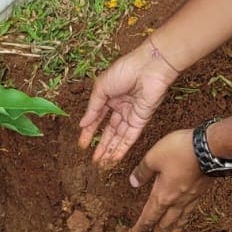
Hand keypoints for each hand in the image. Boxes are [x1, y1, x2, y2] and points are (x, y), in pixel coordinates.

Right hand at [79, 39, 180, 166]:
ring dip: (110, 150)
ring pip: (119, 136)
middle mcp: (120, 106)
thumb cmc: (124, 71)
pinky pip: (130, 137)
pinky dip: (122, 148)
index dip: (89, 131)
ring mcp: (131, 114)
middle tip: (93, 160)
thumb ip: (93, 108)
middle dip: (101, 145)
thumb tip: (82, 124)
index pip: (97, 117)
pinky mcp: (141, 120)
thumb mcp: (101, 87)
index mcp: (109, 95)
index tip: (82, 144)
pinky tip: (113, 158)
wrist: (149, 68)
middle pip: (109, 130)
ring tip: (101, 163)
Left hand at [129, 128, 207, 231]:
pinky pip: (190, 212)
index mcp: (162, 195)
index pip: (149, 216)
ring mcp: (190, 198)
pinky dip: (185, 220)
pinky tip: (186, 218)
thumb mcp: (154, 156)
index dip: (141, 228)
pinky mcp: (201, 193)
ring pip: (179, 220)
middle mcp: (176, 201)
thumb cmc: (180, 151)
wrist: (210, 150)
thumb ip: (143, 171)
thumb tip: (133, 182)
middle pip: (164, 223)